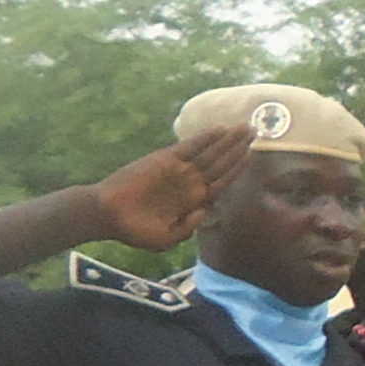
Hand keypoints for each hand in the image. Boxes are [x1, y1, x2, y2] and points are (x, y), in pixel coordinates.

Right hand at [88, 128, 250, 250]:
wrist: (108, 215)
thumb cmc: (135, 230)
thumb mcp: (168, 237)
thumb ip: (189, 226)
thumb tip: (207, 210)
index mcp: (193, 200)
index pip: (223, 182)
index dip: (238, 170)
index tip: (254, 158)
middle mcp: (190, 182)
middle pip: (221, 164)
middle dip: (239, 149)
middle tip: (256, 132)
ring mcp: (179, 170)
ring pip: (210, 153)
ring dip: (228, 140)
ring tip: (246, 127)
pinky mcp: (165, 160)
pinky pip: (189, 147)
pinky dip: (204, 138)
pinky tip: (220, 130)